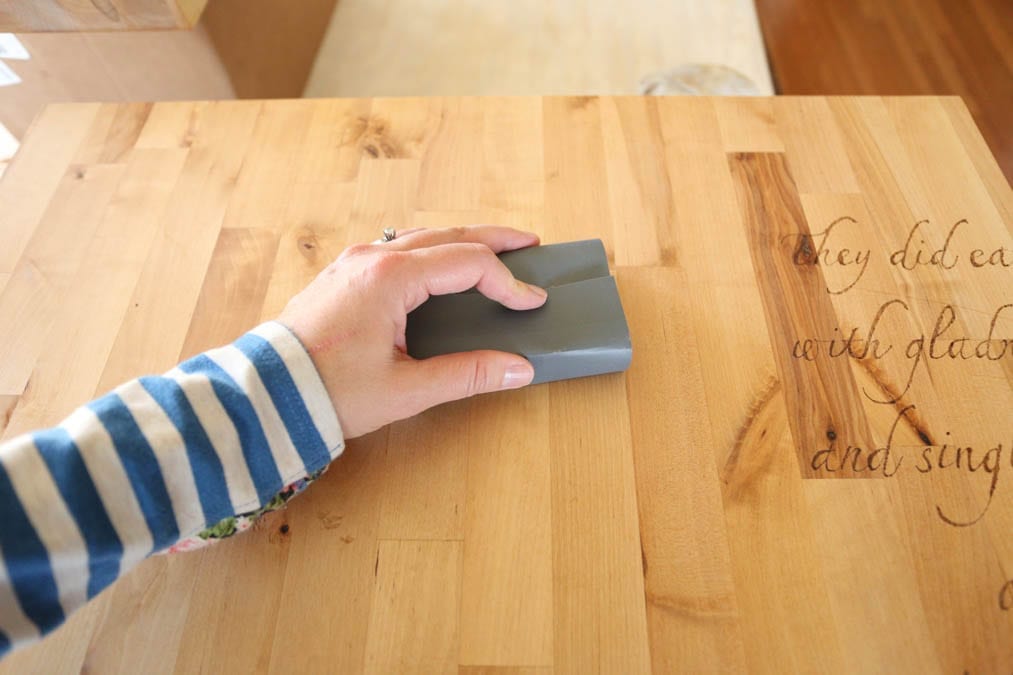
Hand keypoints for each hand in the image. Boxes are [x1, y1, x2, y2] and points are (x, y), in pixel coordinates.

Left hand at [278, 226, 547, 438]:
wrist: (264, 398)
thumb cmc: (328, 392)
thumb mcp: (406, 389)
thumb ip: (467, 374)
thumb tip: (517, 368)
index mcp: (390, 278)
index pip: (467, 263)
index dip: (507, 283)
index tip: (532, 303)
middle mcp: (371, 258)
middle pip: (447, 235)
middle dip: (492, 240)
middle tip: (528, 244)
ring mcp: (353, 263)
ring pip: (419, 237)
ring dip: (460, 241)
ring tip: (491, 249)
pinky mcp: (342, 276)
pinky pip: (396, 249)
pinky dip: (429, 250)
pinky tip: (439, 265)